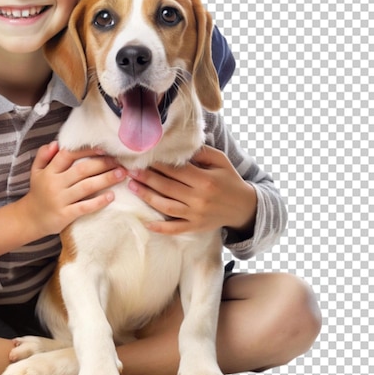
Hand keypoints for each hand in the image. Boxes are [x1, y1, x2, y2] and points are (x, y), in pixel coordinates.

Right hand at [20, 141, 126, 237]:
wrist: (30, 219)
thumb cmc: (38, 192)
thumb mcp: (36, 171)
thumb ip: (43, 155)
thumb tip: (56, 143)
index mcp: (49, 171)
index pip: (68, 155)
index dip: (86, 151)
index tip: (103, 149)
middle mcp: (55, 184)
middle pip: (81, 170)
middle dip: (102, 164)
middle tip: (118, 162)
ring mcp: (60, 200)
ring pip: (86, 187)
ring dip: (105, 179)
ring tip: (121, 174)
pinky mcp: (65, 215)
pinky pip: (84, 207)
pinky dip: (98, 201)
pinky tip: (111, 196)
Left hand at [127, 146, 256, 235]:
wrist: (245, 207)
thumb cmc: (229, 180)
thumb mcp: (221, 161)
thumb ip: (201, 152)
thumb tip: (180, 146)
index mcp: (206, 180)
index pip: (176, 170)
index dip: (158, 163)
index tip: (142, 157)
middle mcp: (199, 198)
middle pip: (167, 187)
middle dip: (146, 177)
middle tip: (129, 170)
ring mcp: (196, 215)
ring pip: (166, 206)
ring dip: (147, 197)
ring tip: (132, 186)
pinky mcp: (196, 227)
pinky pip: (175, 229)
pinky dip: (161, 228)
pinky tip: (146, 223)